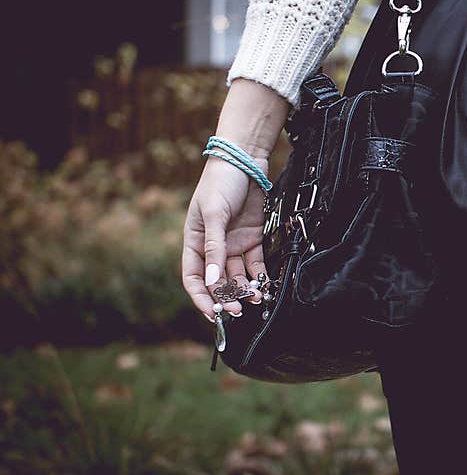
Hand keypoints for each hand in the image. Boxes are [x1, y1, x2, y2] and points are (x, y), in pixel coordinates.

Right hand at [181, 78, 289, 321]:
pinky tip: (264, 286)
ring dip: (245, 290)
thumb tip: (211, 280)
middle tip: (237, 310)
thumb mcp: (214, 214)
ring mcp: (233, 244)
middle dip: (226, 297)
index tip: (213, 314)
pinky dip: (259, 276)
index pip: (194, 278)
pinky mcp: (253, 239)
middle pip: (217, 281)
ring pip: (238, 276)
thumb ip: (213, 248)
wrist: (245, 160)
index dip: (201, 298)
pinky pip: (255, 264)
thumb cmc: (221, 183)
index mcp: (194, 242)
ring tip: (255, 300)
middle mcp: (213, 247)